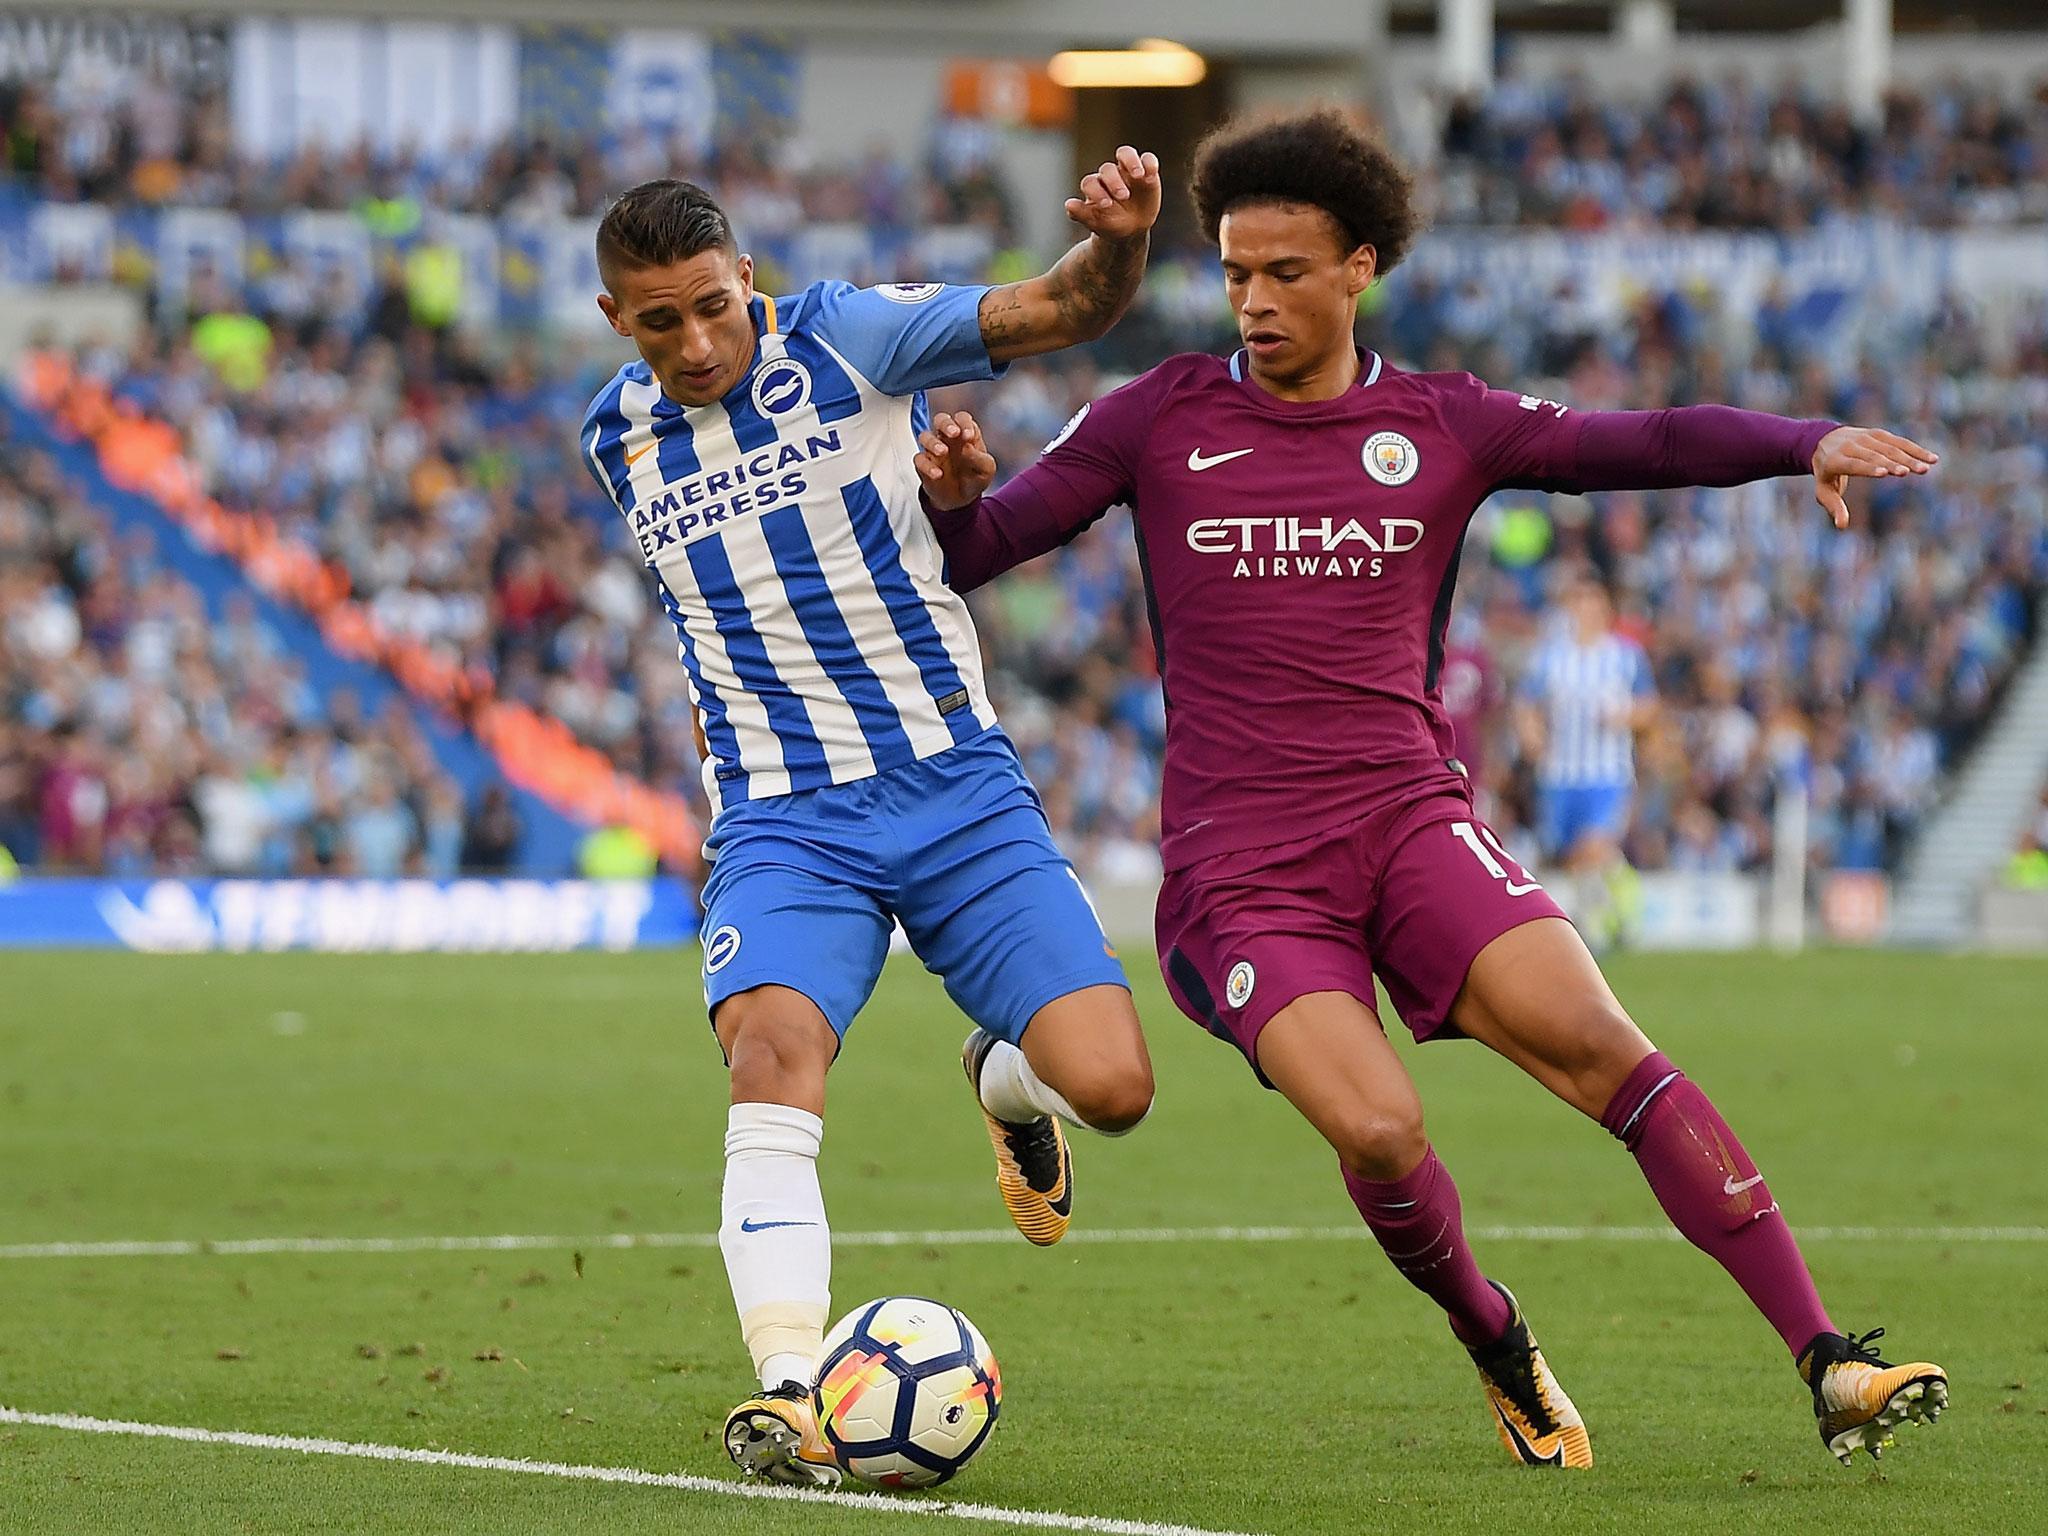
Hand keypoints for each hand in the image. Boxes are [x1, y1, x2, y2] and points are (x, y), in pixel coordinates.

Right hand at [915, 410, 997, 511]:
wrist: (962, 500)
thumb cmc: (975, 477)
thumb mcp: (986, 469)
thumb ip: (979, 458)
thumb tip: (967, 447)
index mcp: (965, 434)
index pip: (962, 419)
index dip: (964, 423)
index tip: (968, 436)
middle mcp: (947, 438)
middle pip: (941, 419)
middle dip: (946, 424)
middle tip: (953, 433)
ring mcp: (933, 450)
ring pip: (925, 436)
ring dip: (933, 442)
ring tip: (943, 452)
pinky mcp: (924, 465)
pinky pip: (919, 459)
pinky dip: (927, 466)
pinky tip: (938, 474)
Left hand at [1064, 146, 1160, 241]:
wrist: (1132, 230)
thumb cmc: (1111, 225)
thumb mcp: (1096, 223)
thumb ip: (1081, 214)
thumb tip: (1069, 204)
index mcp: (1095, 187)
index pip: (1090, 182)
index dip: (1096, 191)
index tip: (1106, 205)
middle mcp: (1109, 175)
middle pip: (1107, 169)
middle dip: (1114, 181)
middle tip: (1123, 196)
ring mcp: (1128, 171)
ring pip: (1126, 153)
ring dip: (1131, 161)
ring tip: (1139, 175)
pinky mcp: (1146, 171)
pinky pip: (1148, 159)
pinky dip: (1149, 164)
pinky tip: (1151, 176)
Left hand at [1811, 426, 1937, 529]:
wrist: (1823, 441)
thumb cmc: (1826, 473)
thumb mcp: (1824, 491)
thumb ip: (1834, 507)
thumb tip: (1842, 526)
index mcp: (1836, 460)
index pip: (1854, 464)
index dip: (1869, 468)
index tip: (1885, 473)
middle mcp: (1851, 446)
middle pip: (1875, 456)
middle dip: (1894, 463)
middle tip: (1911, 472)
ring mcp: (1866, 438)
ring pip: (1890, 448)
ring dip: (1909, 458)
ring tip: (1926, 469)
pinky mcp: (1878, 434)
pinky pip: (1899, 442)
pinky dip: (1916, 450)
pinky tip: (1932, 459)